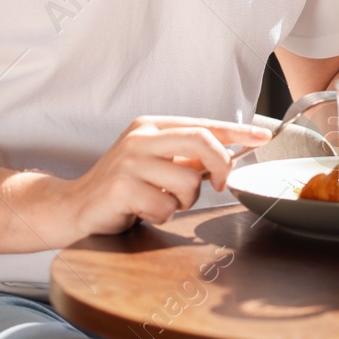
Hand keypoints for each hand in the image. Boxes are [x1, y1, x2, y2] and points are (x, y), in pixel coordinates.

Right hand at [65, 116, 272, 236]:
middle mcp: (140, 138)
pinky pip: (166, 206)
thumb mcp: (155, 163)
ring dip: (184, 200)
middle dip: (221, 165)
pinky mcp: (121, 188)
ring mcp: (129, 162)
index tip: (264, 137)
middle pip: (201, 141)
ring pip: (188, 180)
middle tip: (219, 183)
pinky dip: (162, 215)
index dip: (238, 132)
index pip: (204, 124)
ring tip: (163, 201)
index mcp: (151, 126)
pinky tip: (143, 211)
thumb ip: (186, 157)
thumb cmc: (122, 186)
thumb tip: (227, 156)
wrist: (74, 206)